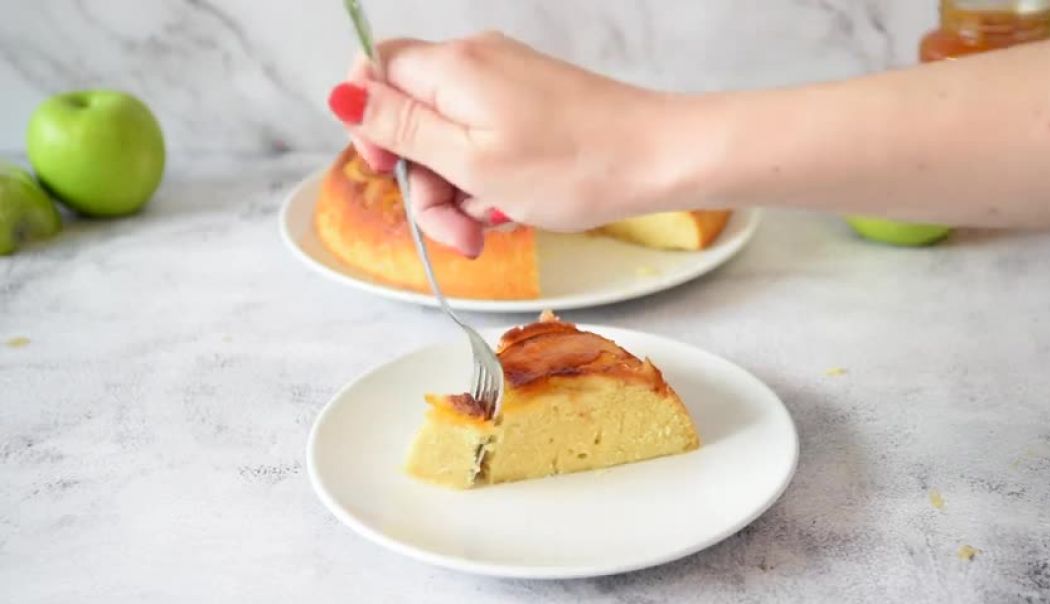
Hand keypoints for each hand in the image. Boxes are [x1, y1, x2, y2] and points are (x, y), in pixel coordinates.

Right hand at [328, 33, 665, 256]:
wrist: (659, 159)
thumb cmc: (573, 165)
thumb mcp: (469, 159)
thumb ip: (399, 127)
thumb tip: (341, 95)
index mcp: (451, 69)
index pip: (373, 70)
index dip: (366, 123)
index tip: (386, 169)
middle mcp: (475, 64)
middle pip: (411, 116)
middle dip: (423, 181)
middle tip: (455, 230)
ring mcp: (506, 83)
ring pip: (450, 138)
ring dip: (458, 191)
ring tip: (489, 227)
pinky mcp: (531, 105)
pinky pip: (486, 141)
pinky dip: (488, 179)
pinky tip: (512, 207)